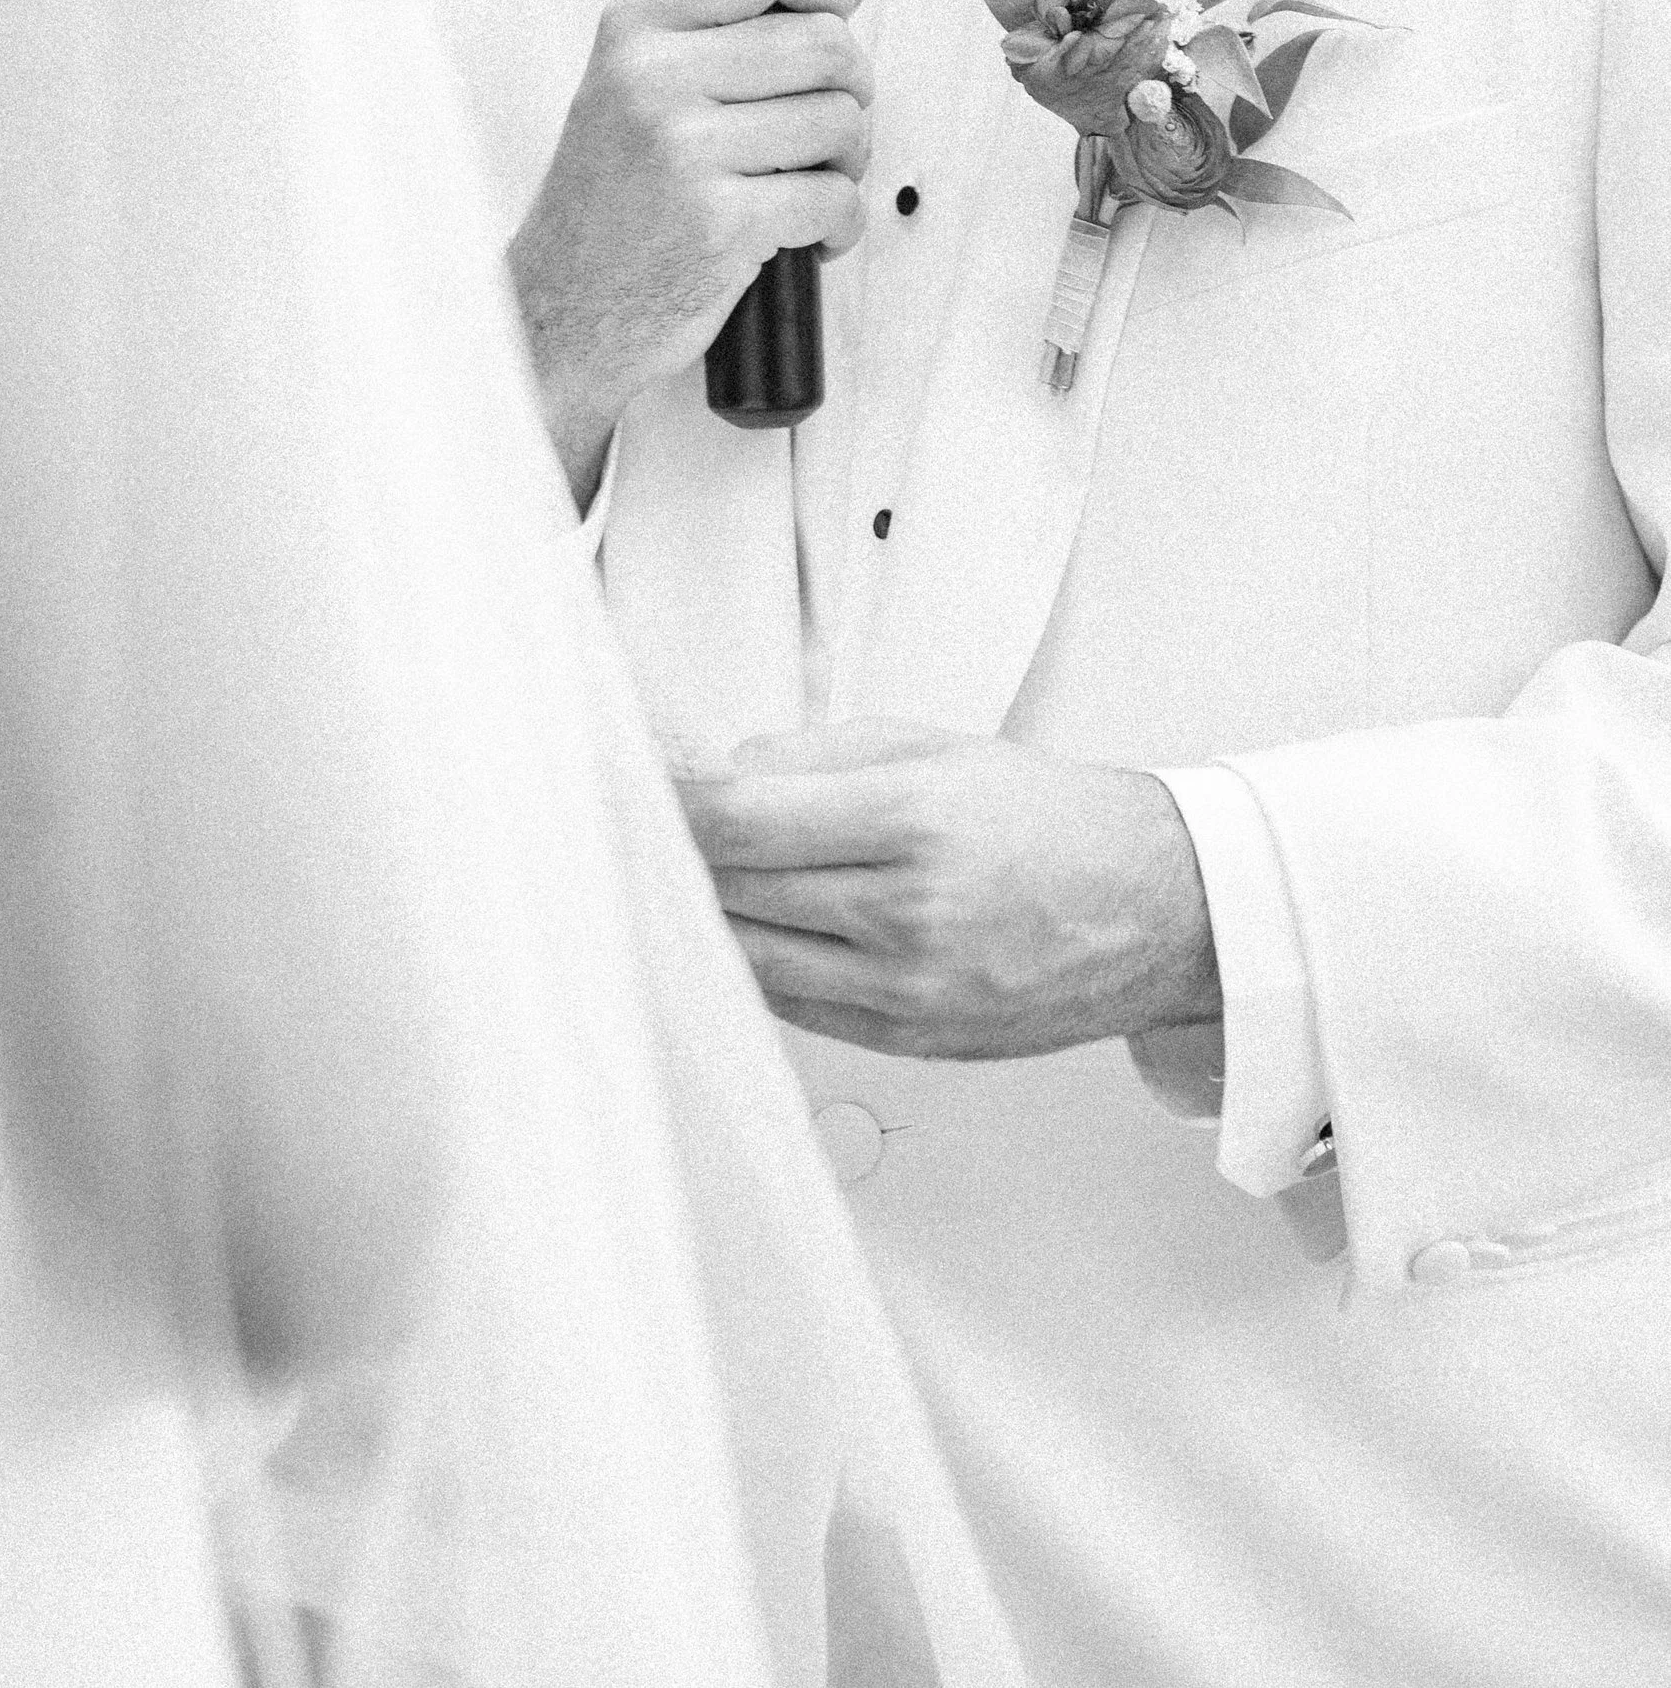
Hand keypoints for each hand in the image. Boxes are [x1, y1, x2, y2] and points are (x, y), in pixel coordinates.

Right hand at [505, 0, 884, 504]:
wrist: (561, 312)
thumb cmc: (622, 194)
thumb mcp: (666, 79)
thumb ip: (769, 4)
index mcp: (635, 27)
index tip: (828, 21)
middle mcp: (652, 76)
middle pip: (827, 43)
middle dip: (849, 93)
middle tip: (815, 133)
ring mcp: (683, 149)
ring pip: (842, 121)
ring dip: (845, 164)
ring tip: (797, 186)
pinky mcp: (720, 222)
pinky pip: (836, 199)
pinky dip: (838, 226)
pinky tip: (800, 237)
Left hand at [679, 721, 1221, 1059]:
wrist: (1160, 910)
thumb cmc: (1054, 820)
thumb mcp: (938, 747)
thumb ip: (819, 756)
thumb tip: (723, 773)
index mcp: (913, 821)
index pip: (741, 818)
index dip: (667, 801)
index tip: (626, 781)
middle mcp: (907, 912)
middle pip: (733, 888)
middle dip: (673, 853)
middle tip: (632, 823)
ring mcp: (909, 988)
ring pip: (750, 956)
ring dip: (704, 916)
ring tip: (678, 877)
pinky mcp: (913, 1038)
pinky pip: (795, 1006)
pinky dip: (755, 964)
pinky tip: (745, 928)